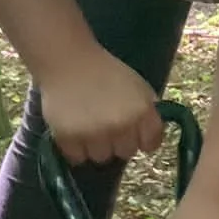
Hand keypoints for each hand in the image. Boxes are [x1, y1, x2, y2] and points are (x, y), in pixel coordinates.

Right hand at [38, 44, 163, 164]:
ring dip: (96, 146)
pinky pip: (78, 157)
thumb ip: (148, 112)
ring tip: (88, 126)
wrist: (68, 60)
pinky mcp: (69, 138)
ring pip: (101, 157)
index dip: (142, 139)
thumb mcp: (137, 86)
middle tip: (106, 125)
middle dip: (118, 142)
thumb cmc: (105, 71)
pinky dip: (75, 148)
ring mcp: (95, 133)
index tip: (133, 132)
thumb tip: (150, 137)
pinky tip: (74, 130)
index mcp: (142, 111)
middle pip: (125, 153)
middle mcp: (121, 125)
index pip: (150, 144)